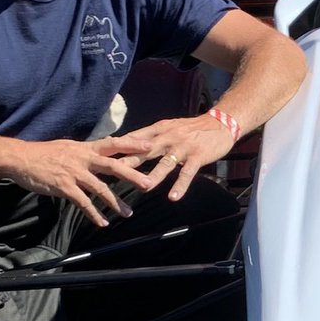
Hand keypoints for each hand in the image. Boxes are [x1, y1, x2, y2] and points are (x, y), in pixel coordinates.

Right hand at [10, 136, 154, 226]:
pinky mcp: (64, 187)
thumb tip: (102, 150)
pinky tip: (102, 222)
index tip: (149, 146)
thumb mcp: (69, 146)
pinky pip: (83, 203)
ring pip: (100, 189)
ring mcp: (74, 173)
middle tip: (148, 184)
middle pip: (113, 166)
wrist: (20, 158)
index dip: (132, 144)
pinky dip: (94, 214)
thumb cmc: (45, 153)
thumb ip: (86, 150)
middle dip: (132, 176)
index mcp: (86, 148)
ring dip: (115, 203)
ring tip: (128, 213)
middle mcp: (83, 159)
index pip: (113, 143)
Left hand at [118, 114, 235, 201]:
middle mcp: (168, 137)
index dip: (116, 148)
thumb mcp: (167, 127)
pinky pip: (187, 173)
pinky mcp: (197, 156)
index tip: (99, 156)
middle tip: (112, 173)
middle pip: (145, 151)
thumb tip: (122, 142)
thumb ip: (147, 136)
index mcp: (158, 130)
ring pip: (165, 163)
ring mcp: (183, 147)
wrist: (220, 123)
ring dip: (154, 176)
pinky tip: (173, 197)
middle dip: (129, 162)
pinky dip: (180, 185)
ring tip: (143, 188)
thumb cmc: (190, 128)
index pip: (133, 139)